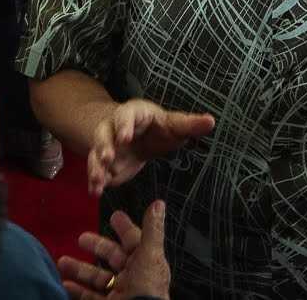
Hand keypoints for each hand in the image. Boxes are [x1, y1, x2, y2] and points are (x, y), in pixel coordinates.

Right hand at [58, 201, 171, 299]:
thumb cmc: (146, 288)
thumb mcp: (150, 255)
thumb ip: (151, 230)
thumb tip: (159, 203)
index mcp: (146, 262)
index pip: (133, 240)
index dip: (124, 227)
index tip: (114, 215)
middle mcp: (133, 277)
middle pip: (113, 258)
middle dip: (97, 247)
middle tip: (81, 238)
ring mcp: (120, 293)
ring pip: (98, 277)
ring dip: (80, 269)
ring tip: (62, 261)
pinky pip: (90, 296)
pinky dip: (77, 290)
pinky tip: (64, 284)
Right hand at [88, 99, 214, 195]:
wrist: (137, 136)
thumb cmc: (158, 128)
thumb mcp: (173, 125)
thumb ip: (190, 125)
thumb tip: (211, 121)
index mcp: (134, 113)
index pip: (126, 114)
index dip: (124, 125)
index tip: (125, 137)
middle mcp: (114, 128)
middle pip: (104, 133)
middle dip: (104, 146)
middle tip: (108, 158)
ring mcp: (107, 146)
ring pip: (96, 153)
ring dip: (96, 166)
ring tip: (98, 181)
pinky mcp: (104, 163)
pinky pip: (96, 170)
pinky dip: (95, 180)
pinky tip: (96, 191)